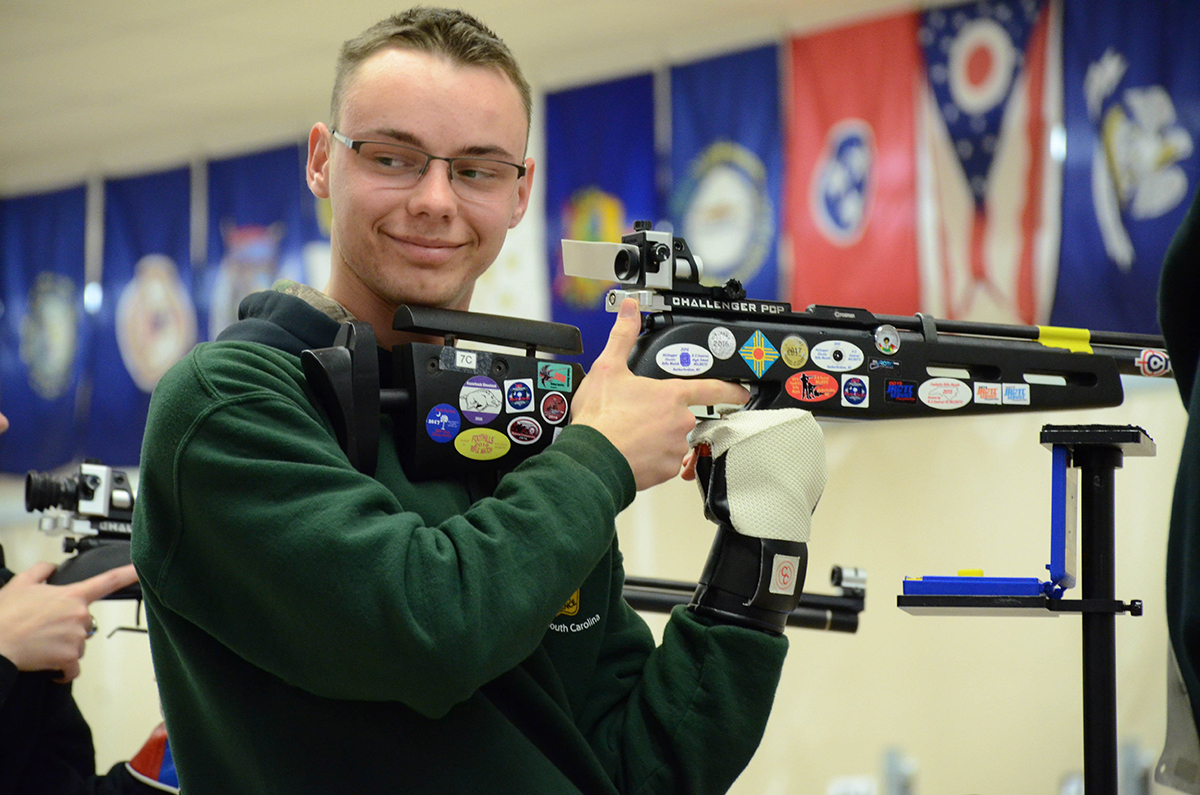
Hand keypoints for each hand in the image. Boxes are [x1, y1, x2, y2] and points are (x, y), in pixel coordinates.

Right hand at [0, 562, 137, 681]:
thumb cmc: (5, 615)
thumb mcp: (21, 583)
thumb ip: (41, 571)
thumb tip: (51, 568)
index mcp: (72, 595)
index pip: (107, 581)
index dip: (128, 574)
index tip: (141, 570)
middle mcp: (79, 615)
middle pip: (85, 622)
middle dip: (69, 626)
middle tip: (46, 628)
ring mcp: (76, 637)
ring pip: (79, 644)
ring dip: (65, 647)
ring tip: (41, 644)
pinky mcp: (68, 658)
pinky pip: (73, 669)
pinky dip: (64, 671)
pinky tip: (52, 669)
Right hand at [570, 298, 748, 490]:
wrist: (592, 458)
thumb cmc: (601, 418)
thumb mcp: (608, 367)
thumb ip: (623, 335)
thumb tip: (629, 309)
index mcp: (671, 395)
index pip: (712, 389)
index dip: (730, 389)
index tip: (741, 392)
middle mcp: (680, 422)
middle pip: (683, 417)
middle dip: (665, 417)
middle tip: (640, 417)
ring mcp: (675, 448)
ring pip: (674, 441)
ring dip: (658, 439)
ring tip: (633, 435)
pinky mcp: (666, 470)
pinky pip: (666, 463)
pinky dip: (653, 459)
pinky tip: (634, 452)